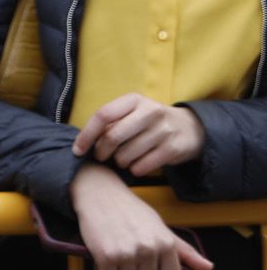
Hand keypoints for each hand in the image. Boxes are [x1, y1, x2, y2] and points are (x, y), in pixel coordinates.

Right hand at [70, 162, 212, 269]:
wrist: (100, 194)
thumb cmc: (131, 211)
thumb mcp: (161, 228)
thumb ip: (184, 251)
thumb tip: (207, 268)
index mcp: (166, 244)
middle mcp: (149, 250)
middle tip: (129, 259)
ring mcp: (127, 254)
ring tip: (116, 258)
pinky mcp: (106, 256)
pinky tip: (104, 260)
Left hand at [72, 93, 204, 177]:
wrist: (190, 128)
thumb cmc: (148, 122)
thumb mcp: (132, 113)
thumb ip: (110, 122)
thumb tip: (83, 143)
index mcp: (135, 100)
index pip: (103, 115)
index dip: (86, 134)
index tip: (78, 150)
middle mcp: (151, 112)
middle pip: (112, 137)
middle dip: (101, 152)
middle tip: (101, 157)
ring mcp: (164, 130)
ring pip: (126, 155)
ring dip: (119, 162)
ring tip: (123, 159)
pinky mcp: (173, 148)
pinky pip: (142, 166)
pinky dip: (134, 169)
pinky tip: (137, 164)